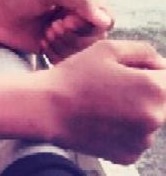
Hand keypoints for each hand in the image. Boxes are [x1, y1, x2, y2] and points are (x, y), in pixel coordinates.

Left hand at [0, 0, 111, 55]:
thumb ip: (79, 0)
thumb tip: (106, 21)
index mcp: (79, 0)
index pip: (105, 19)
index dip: (90, 24)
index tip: (66, 19)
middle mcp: (77, 18)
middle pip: (98, 39)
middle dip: (74, 35)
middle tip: (52, 27)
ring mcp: (67, 36)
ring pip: (85, 53)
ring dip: (65, 45)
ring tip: (46, 34)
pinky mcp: (56, 51)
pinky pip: (70, 63)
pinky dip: (57, 56)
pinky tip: (42, 44)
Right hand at [43, 39, 165, 163]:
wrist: (50, 108)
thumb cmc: (76, 76)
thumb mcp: (108, 49)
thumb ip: (143, 52)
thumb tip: (161, 64)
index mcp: (153, 89)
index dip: (152, 68)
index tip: (133, 68)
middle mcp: (154, 118)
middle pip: (163, 99)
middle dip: (146, 88)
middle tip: (115, 82)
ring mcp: (142, 140)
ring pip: (150, 117)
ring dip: (137, 108)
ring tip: (105, 99)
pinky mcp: (130, 155)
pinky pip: (137, 135)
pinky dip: (126, 126)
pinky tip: (103, 116)